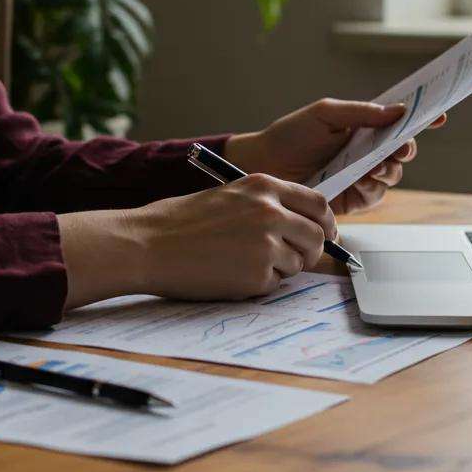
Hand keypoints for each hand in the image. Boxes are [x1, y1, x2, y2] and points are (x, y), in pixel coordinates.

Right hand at [129, 173, 339, 298]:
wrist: (147, 244)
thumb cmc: (179, 221)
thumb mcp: (229, 196)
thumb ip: (265, 205)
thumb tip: (300, 225)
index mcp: (264, 186)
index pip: (317, 202)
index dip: (324, 222)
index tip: (324, 233)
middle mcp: (271, 211)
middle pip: (318, 236)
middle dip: (312, 251)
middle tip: (297, 258)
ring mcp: (266, 244)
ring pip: (298, 264)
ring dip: (280, 268)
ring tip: (243, 262)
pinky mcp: (257, 275)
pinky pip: (274, 284)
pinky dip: (259, 284)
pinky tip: (230, 274)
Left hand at [222, 98, 446, 216]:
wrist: (264, 165)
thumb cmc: (290, 135)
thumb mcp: (324, 114)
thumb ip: (361, 112)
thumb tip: (398, 110)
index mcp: (361, 125)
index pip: (397, 120)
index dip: (421, 117)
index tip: (439, 114)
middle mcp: (365, 150)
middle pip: (401, 150)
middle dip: (405, 148)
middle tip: (400, 147)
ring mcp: (359, 174)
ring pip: (392, 175)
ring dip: (388, 170)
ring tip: (373, 166)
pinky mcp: (351, 197)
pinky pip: (374, 196)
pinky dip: (373, 189)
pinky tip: (362, 181)